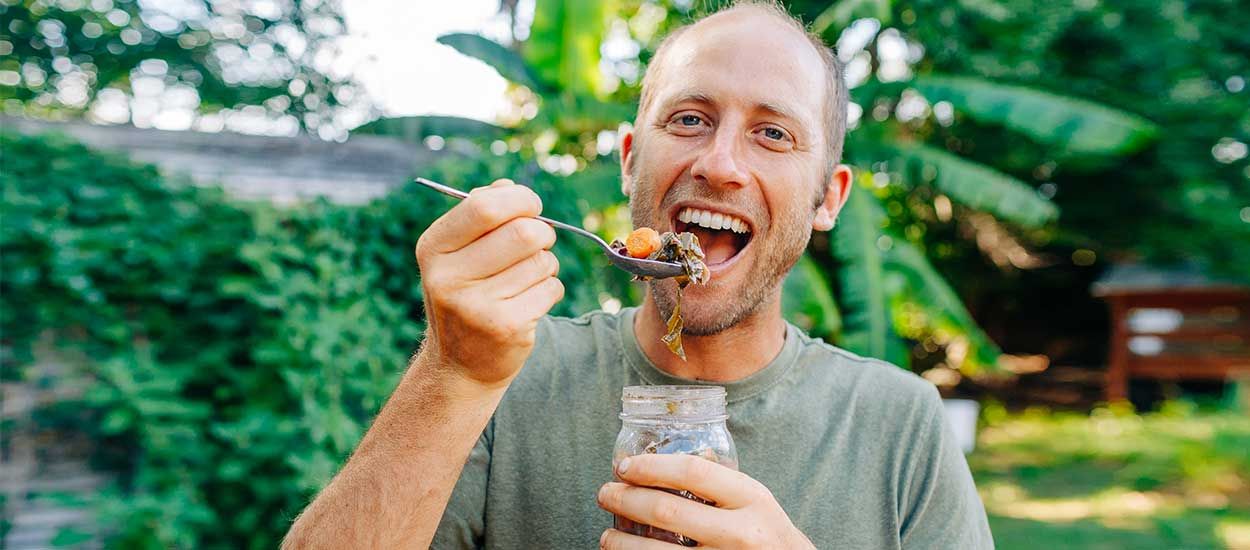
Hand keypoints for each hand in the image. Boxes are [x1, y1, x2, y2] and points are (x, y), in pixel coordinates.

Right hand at [415, 179, 563, 387]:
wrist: (460, 365)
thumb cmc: (466, 294)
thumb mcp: (458, 253)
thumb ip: (481, 214)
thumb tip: (511, 188)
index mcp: (433, 249)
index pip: (484, 207)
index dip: (519, 199)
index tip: (531, 206)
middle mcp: (448, 278)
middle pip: (523, 233)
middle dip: (542, 232)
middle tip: (538, 242)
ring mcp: (477, 307)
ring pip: (542, 261)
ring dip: (545, 264)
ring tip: (526, 278)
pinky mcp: (507, 328)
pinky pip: (551, 288)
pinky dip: (549, 289)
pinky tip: (528, 302)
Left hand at [597, 454, 814, 548]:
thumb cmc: (768, 535)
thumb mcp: (756, 501)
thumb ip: (721, 483)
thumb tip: (664, 460)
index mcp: (751, 499)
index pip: (692, 472)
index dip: (651, 466)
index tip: (624, 467)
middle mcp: (740, 534)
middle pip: (667, 510)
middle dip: (625, 499)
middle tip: (605, 494)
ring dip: (622, 544)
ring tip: (608, 537)